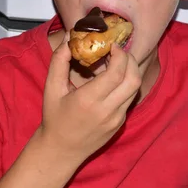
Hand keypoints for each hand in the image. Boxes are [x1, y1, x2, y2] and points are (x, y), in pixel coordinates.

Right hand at [39, 33, 140, 162]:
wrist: (61, 150)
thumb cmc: (55, 118)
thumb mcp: (51, 88)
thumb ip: (59, 60)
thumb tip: (69, 37)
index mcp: (89, 100)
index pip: (116, 72)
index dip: (119, 55)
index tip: (112, 45)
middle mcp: (107, 110)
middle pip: (133, 79)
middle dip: (130, 60)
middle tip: (119, 51)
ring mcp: (117, 119)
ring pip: (135, 89)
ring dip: (130, 72)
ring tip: (117, 63)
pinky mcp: (120, 124)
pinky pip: (129, 99)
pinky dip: (126, 85)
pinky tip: (113, 81)